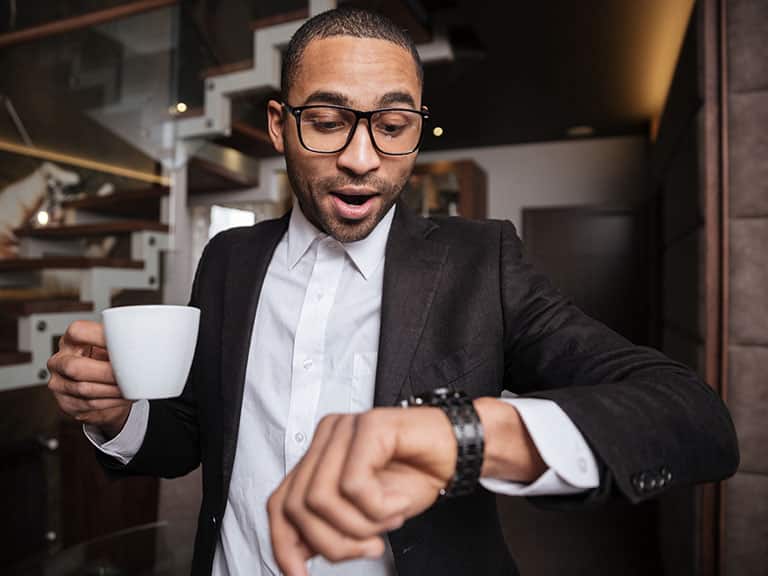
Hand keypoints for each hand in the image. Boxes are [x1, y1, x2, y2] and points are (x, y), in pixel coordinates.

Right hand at [47, 320, 131, 437]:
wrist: (100, 388)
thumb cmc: (107, 362)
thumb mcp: (111, 348)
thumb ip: (119, 342)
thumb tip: (144, 340)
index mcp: (71, 340)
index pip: (78, 332)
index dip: (100, 337)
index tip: (123, 343)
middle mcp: (60, 360)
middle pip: (76, 367)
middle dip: (107, 373)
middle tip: (129, 374)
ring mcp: (59, 383)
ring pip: (84, 389)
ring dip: (111, 390)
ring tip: (130, 387)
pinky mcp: (65, 403)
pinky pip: (88, 404)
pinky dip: (110, 401)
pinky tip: (123, 397)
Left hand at [267, 407, 456, 575]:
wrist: (458, 454)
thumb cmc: (416, 476)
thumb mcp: (365, 515)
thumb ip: (330, 527)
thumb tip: (298, 554)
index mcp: (319, 456)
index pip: (279, 503)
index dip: (283, 544)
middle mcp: (326, 437)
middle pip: (297, 505)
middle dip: (333, 542)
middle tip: (370, 547)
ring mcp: (345, 428)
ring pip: (320, 498)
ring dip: (360, 526)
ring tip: (389, 521)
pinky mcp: (368, 425)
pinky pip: (354, 486)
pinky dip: (379, 508)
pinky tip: (399, 503)